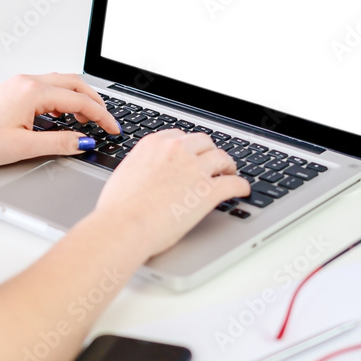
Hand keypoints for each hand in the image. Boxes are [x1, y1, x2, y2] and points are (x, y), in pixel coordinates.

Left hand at [0, 73, 120, 167]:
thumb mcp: (23, 147)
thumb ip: (58, 142)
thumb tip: (83, 141)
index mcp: (33, 92)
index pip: (80, 101)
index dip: (101, 116)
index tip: (112, 130)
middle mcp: (27, 82)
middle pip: (75, 84)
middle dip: (95, 102)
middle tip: (106, 122)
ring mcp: (19, 84)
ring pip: (61, 83)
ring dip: (78, 98)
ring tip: (87, 119)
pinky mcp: (12, 90)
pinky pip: (46, 87)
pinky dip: (62, 98)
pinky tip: (61, 115)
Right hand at [90, 129, 250, 259]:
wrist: (124, 225)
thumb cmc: (118, 208)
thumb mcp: (124, 175)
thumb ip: (140, 167)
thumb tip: (145, 174)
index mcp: (154, 145)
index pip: (179, 136)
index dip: (189, 146)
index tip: (192, 154)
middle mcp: (176, 150)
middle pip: (204, 142)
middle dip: (209, 152)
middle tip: (213, 163)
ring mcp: (194, 169)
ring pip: (221, 158)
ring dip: (228, 165)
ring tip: (229, 173)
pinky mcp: (208, 191)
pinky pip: (234, 183)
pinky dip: (241, 186)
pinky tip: (242, 190)